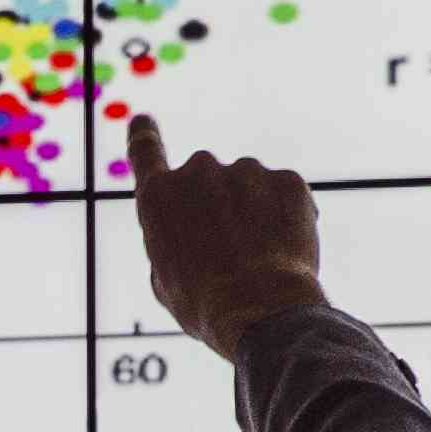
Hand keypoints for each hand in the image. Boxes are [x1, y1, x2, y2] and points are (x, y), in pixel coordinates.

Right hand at [126, 111, 331, 357]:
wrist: (261, 310)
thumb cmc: (204, 305)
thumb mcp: (166, 280)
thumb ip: (173, 242)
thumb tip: (192, 234)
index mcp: (159, 197)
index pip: (145, 152)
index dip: (144, 136)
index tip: (143, 121)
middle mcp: (198, 171)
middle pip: (206, 180)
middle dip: (217, 206)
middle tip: (229, 250)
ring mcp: (246, 171)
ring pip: (249, 188)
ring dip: (253, 212)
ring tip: (259, 258)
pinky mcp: (287, 180)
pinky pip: (284, 194)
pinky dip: (286, 217)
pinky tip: (284, 251)